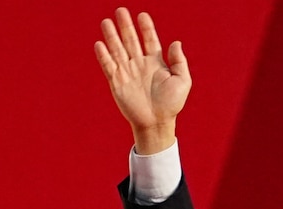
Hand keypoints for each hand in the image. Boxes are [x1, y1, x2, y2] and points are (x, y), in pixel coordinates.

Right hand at [95, 8, 191, 153]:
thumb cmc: (171, 105)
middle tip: (120, 10)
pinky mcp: (117, 83)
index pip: (149, 40)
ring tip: (106, 22)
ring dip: (112, 36)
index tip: (142, 15)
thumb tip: (176, 42)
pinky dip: (104, 55)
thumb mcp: (182, 81)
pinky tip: (99, 44)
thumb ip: (180, 61)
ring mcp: (127, 72)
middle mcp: (140, 64)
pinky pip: (109, 66)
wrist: (156, 123)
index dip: (146, 28)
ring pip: (117, 50)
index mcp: (155, 62)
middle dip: (125, 26)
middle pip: (131, 40)